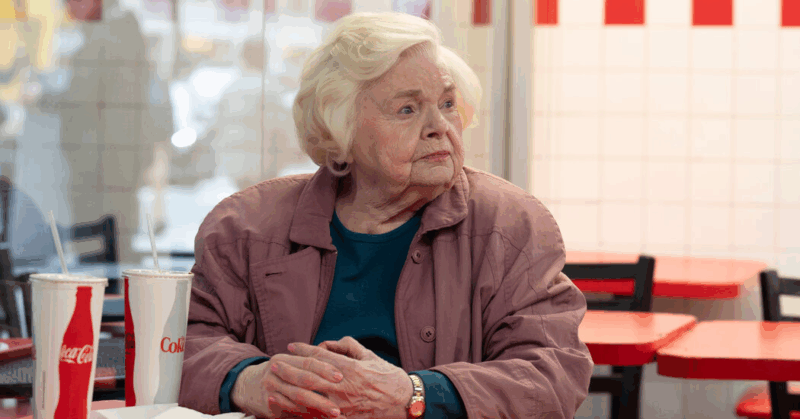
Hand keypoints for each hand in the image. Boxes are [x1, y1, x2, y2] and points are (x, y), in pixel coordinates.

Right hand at [230, 354, 347, 418]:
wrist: (246, 386)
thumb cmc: (278, 374)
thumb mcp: (287, 363)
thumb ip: (307, 364)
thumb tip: (336, 367)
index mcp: (284, 359)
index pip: (308, 361)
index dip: (325, 368)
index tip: (340, 376)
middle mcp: (275, 372)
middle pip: (303, 381)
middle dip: (324, 392)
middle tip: (340, 399)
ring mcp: (271, 389)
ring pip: (298, 399)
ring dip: (318, 408)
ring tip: (334, 413)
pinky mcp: (269, 406)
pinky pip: (291, 411)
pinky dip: (307, 415)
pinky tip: (320, 418)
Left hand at [285, 337, 413, 418]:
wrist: (404, 403)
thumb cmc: (388, 377)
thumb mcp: (370, 357)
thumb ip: (349, 347)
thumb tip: (331, 343)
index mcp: (350, 369)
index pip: (320, 357)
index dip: (303, 350)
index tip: (291, 346)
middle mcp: (343, 387)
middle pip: (309, 377)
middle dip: (290, 369)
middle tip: (275, 363)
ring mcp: (341, 407)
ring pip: (308, 398)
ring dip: (289, 390)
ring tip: (275, 384)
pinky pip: (316, 416)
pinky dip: (299, 411)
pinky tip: (287, 406)